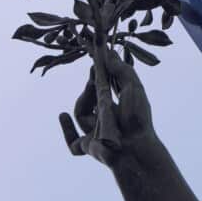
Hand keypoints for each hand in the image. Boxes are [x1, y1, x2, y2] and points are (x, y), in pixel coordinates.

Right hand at [59, 48, 154, 166]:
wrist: (135, 146)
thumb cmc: (138, 119)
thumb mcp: (133, 89)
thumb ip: (122, 70)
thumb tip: (109, 52)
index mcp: (119, 109)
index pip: (105, 89)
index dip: (99, 75)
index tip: (95, 60)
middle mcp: (107, 121)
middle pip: (91, 99)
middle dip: (90, 86)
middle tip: (93, 72)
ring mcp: (96, 134)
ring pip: (81, 115)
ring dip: (84, 102)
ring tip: (96, 98)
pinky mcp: (87, 147)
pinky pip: (72, 141)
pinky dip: (67, 130)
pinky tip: (63, 115)